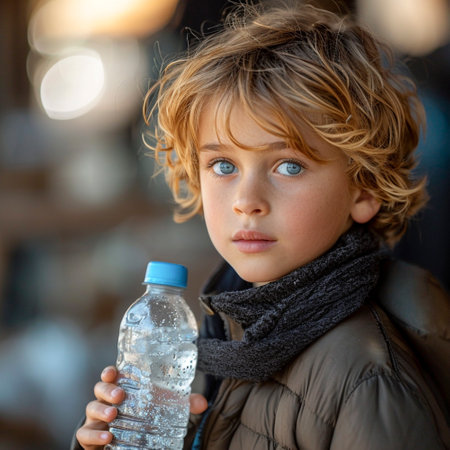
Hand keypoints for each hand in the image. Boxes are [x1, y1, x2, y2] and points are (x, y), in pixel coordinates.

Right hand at [76, 366, 207, 448]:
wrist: (126, 440)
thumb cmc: (143, 414)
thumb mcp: (163, 407)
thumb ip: (182, 404)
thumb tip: (202, 403)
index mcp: (122, 387)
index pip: (112, 374)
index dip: (110, 371)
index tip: (114, 371)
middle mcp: (106, 399)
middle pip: (100, 388)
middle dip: (107, 390)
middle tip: (120, 396)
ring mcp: (97, 417)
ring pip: (91, 408)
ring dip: (101, 410)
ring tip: (113, 414)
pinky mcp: (91, 435)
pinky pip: (85, 433)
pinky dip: (94, 434)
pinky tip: (107, 436)